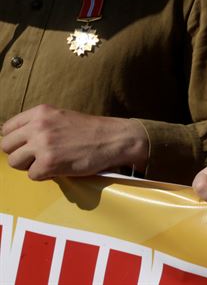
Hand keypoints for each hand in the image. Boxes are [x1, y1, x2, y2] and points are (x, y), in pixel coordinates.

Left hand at [1, 104, 147, 179]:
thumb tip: (18, 140)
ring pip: (15, 162)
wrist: (115, 139)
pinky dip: (44, 175)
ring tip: (48, 163)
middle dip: (20, 153)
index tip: (26, 145)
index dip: (16, 140)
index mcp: (40, 112)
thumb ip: (40, 124)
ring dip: (29, 166)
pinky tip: (59, 168)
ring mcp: (43, 145)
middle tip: (37, 156)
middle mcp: (38, 126)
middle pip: (6, 146)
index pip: (7, 128)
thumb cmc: (91, 130)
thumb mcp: (61, 117)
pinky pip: (32, 175)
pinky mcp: (49, 163)